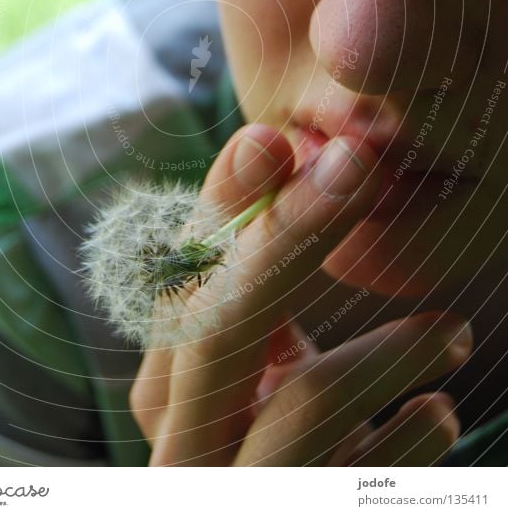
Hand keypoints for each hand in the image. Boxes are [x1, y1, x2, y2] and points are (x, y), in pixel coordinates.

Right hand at [130, 125, 471, 464]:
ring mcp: (235, 489)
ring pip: (300, 404)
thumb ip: (250, 269)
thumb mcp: (248, 357)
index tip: (273, 139)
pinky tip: (439, 412)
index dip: (223, 206)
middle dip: (292, 232)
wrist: (259, 511)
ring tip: (452, 333)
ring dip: (386, 350)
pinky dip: (407, 438)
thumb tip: (276, 144)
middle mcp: (182, 438)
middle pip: (220, 323)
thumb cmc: (258, 429)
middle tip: (359, 165)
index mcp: (166, 384)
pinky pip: (355, 481)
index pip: (182, 278)